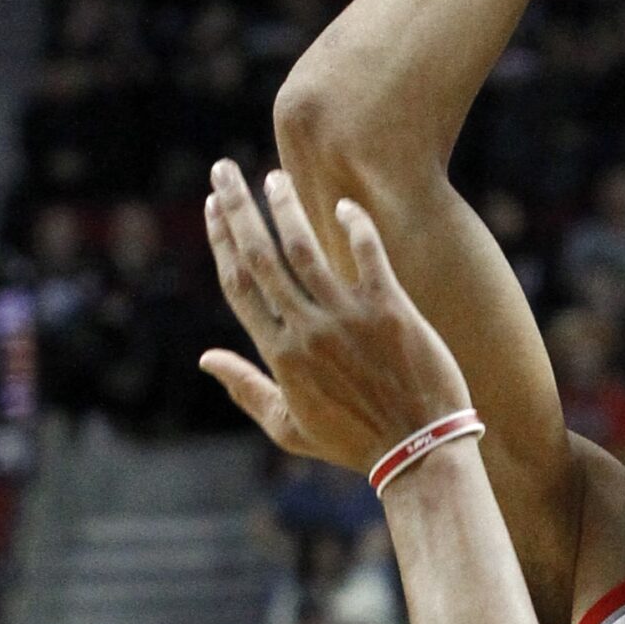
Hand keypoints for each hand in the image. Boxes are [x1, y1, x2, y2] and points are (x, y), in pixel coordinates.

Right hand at [201, 160, 470, 472]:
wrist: (419, 452)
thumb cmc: (354, 443)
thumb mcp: (288, 427)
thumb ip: (245, 388)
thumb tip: (206, 359)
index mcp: (280, 355)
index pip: (239, 286)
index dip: (221, 241)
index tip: (213, 207)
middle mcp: (306, 331)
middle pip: (261, 258)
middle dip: (239, 209)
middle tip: (225, 171)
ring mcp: (348, 318)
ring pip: (305, 249)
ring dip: (286, 208)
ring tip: (275, 177)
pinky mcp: (390, 311)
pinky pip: (368, 255)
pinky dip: (355, 226)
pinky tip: (345, 203)